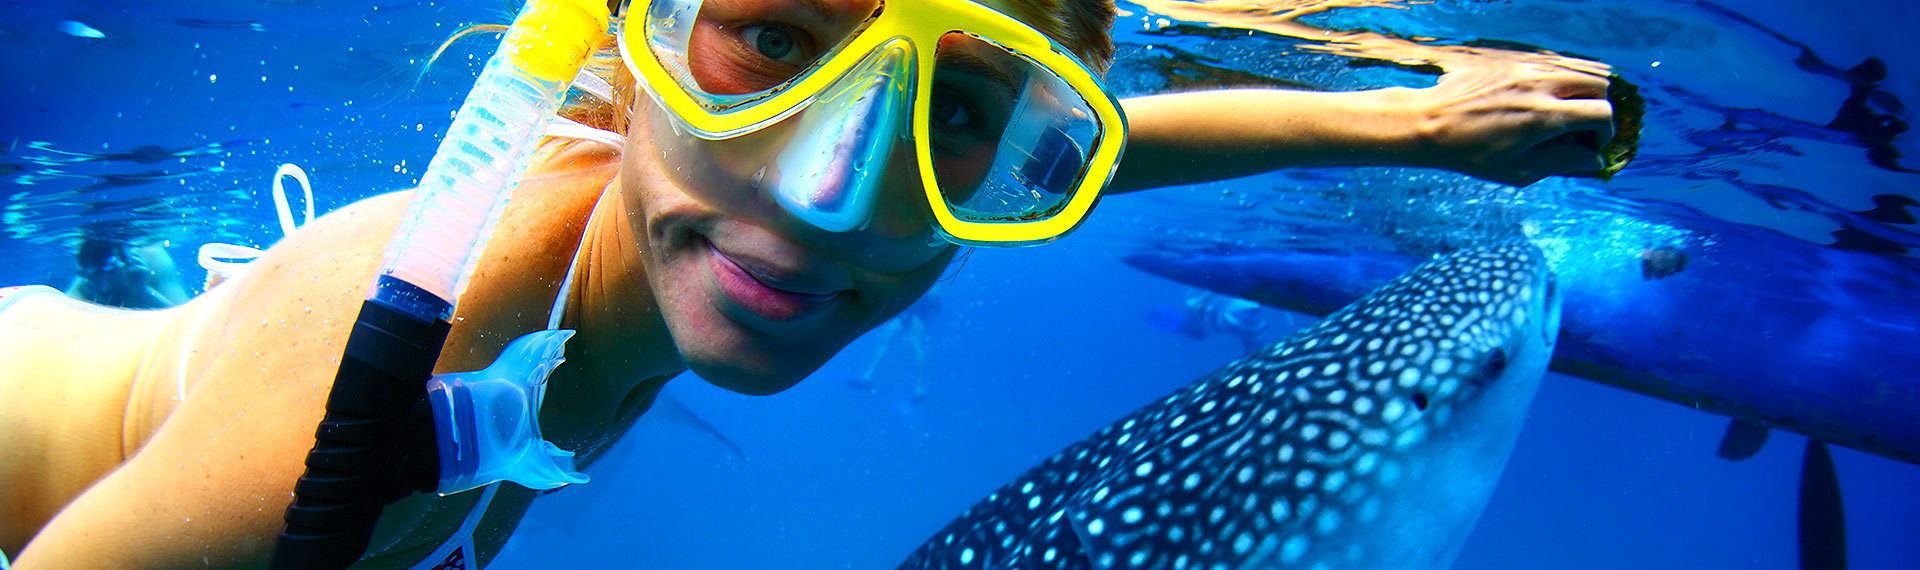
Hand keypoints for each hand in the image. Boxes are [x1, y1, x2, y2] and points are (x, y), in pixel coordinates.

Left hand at [1406, 63, 1615, 185]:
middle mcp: (1540, 86)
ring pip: (1579, 67)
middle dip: (1600, 108)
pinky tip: (1551, 96)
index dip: (1607, 132)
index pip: (1601, 113)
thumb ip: (1562, 163)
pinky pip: (1554, 61)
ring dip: (1585, 90)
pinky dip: (1564, 76)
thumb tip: (1594, 160)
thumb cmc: (1471, 154)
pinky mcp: (1514, 60)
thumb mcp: (1518, 170)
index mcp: (1544, 117)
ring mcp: (1527, 68)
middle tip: (1586, 127)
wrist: (1429, 123)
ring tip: (1572, 111)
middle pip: (1599, 85)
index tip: (1595, 145)